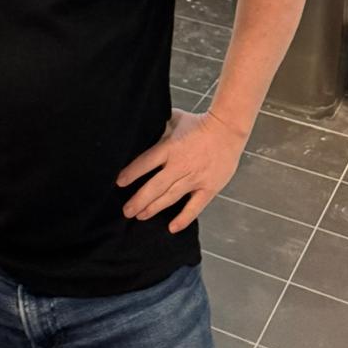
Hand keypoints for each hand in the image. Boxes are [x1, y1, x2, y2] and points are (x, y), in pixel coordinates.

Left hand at [117, 109, 247, 231]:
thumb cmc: (199, 123)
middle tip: (126, 211)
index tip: (119, 183)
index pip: (145, 163)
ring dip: (154, 208)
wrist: (227, 129)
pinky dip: (183, 218)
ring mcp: (194, 178)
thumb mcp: (174, 119)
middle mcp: (180, 165)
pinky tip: (172, 228)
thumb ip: (159, 129)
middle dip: (138, 200)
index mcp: (170, 147)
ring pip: (170, 198)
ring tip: (140, 216)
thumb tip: (144, 131)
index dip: (131, 174)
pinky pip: (194, 207)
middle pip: (154, 186)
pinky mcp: (208, 188)